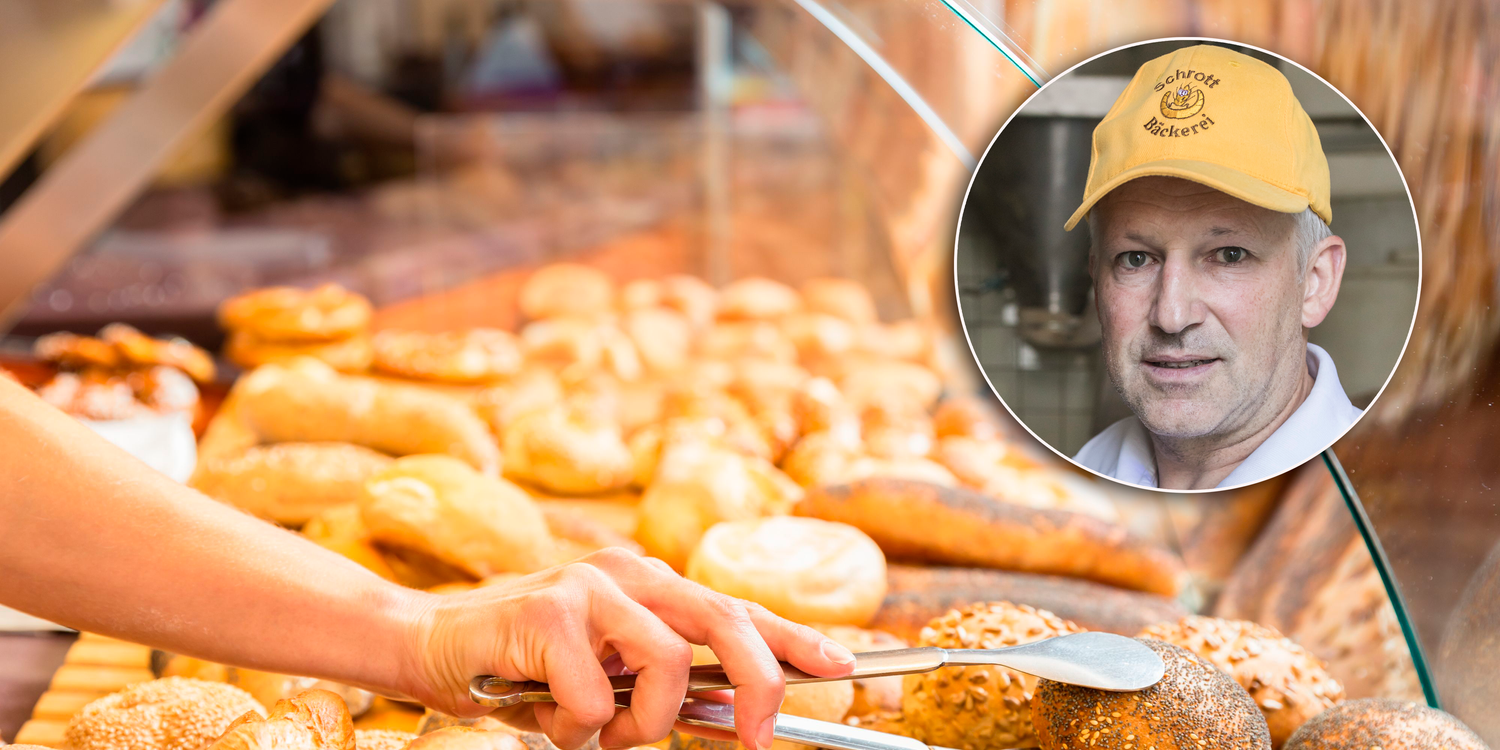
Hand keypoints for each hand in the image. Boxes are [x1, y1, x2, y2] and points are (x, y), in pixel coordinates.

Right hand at [396, 548, 856, 749]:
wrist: (425, 643)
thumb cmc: (523, 667)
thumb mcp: (605, 674)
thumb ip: (660, 684)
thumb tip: (732, 714)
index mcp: (650, 585)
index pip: (737, 608)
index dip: (794, 639)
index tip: (843, 668)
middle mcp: (629, 574)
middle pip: (725, 619)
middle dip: (760, 683)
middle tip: (758, 740)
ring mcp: (588, 586)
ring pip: (666, 663)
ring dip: (640, 723)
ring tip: (594, 730)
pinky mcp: (547, 611)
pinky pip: (595, 697)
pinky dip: (578, 728)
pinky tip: (545, 714)